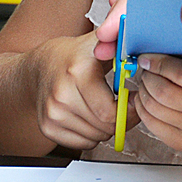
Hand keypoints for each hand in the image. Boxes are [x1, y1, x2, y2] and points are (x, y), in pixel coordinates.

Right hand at [28, 30, 130, 150]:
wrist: (40, 66)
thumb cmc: (74, 55)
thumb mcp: (98, 41)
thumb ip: (121, 39)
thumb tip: (141, 37)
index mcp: (78, 72)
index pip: (111, 112)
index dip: (130, 110)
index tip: (134, 100)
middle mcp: (62, 94)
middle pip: (105, 127)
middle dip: (121, 119)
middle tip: (123, 105)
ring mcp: (53, 113)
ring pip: (96, 137)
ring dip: (107, 127)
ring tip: (105, 107)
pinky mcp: (48, 127)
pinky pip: (83, 143)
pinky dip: (93, 135)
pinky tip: (91, 116)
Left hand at [131, 54, 181, 152]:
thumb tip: (152, 56)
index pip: (181, 74)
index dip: (158, 64)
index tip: (146, 59)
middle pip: (164, 92)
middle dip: (148, 78)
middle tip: (146, 72)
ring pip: (154, 109)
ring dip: (143, 92)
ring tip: (146, 84)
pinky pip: (151, 124)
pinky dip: (142, 109)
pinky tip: (145, 99)